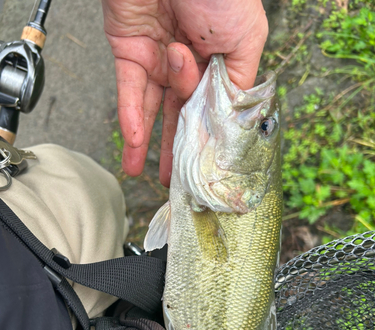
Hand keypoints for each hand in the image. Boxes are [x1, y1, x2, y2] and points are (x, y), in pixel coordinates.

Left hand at [102, 0, 267, 186]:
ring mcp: (156, 57)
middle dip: (176, 148)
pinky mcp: (128, 51)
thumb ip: (239, 80)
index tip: (205, 165)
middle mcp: (187, 62)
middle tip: (174, 180)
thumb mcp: (246, 39)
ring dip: (145, 143)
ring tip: (141, 172)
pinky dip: (131, 117)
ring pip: (152, 108)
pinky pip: (129, 91)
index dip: (206, 136)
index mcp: (218, 59)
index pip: (210, 107)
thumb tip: (235, 116)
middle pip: (180, 113)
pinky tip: (133, 144)